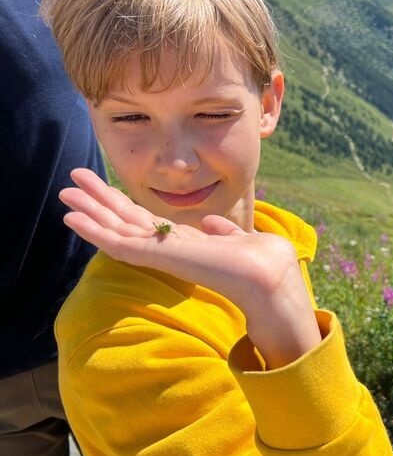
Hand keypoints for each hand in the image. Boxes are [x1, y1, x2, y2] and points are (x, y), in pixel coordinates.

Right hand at [59, 168, 320, 367]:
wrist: (264, 275)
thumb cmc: (259, 260)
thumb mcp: (238, 238)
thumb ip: (223, 231)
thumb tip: (212, 222)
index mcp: (183, 242)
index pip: (144, 221)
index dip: (122, 204)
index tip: (103, 188)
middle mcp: (166, 247)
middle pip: (123, 220)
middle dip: (98, 200)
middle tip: (70, 180)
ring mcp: (158, 252)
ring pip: (114, 229)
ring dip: (89, 210)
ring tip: (64, 192)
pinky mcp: (154, 256)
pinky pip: (116, 243)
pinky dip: (93, 229)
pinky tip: (71, 217)